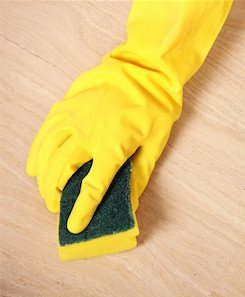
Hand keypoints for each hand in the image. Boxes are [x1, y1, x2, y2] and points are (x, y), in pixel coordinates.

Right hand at [26, 0, 230, 233]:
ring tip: (47, 192)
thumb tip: (130, 202)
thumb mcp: (156, 144)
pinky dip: (36, 153)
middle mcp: (87, 135)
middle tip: (59, 208)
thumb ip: (140, 175)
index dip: (82, 210)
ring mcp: (72, 118)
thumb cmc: (156, 107)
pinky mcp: (65, 106)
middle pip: (61, 174)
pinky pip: (43, 134)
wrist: (145, 69)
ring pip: (46, 155)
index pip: (92, 187)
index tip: (74, 226)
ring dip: (43, 179)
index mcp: (113, 147)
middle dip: (56, 197)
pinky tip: (36, 166)